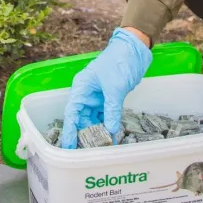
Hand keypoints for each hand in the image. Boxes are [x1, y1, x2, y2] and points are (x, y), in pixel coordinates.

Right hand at [60, 28, 152, 148]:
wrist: (134, 49)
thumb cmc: (119, 62)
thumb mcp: (114, 88)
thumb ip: (112, 110)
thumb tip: (111, 131)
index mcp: (81, 88)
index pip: (71, 114)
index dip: (69, 132)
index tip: (68, 148)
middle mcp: (86, 94)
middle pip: (82, 120)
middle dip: (86, 135)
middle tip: (90, 153)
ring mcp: (97, 97)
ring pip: (94, 119)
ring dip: (99, 132)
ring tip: (103, 148)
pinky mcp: (109, 98)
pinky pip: (106, 116)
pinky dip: (108, 125)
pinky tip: (113, 136)